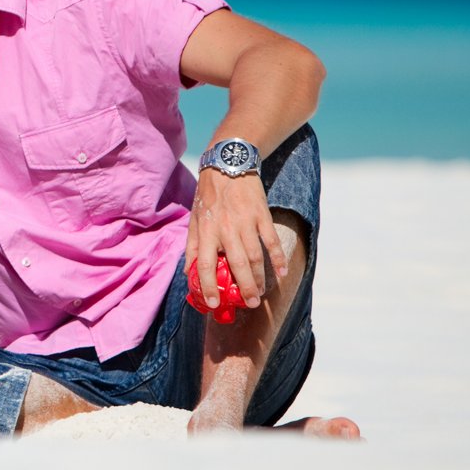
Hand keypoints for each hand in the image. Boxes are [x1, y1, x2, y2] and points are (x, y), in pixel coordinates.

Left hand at [184, 169, 284, 309]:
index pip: (205, 264)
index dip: (208, 286)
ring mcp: (245, 222)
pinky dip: (278, 258)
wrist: (227, 165)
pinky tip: (282, 272)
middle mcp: (225, 228)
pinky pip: (271, 241)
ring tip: (261, 293)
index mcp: (206, 231)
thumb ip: (192, 246)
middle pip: (236, 264)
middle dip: (244, 288)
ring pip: (254, 256)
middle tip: (249, 304)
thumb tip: (188, 272)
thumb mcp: (194, 219)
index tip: (214, 303)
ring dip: (259, 277)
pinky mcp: (261, 215)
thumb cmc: (208, 196)